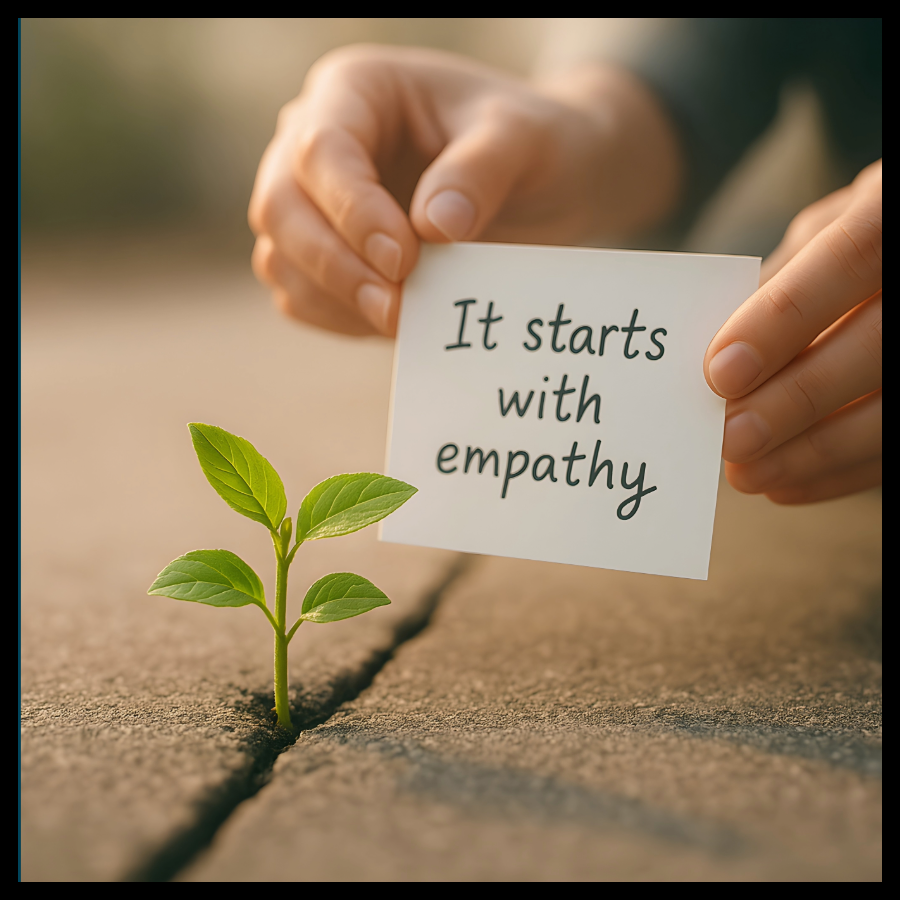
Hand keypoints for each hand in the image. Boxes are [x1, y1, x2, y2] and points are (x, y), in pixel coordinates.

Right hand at [249, 45, 680, 335]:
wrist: (539, 185)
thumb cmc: (529, 145)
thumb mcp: (524, 139)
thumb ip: (482, 171)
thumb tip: (434, 226)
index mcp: (357, 91)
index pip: (322, 149)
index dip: (353, 211)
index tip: (403, 259)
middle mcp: (318, 144)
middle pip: (279, 207)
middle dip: (334, 266)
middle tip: (396, 308)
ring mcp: (313, 204)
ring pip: (280, 259)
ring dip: (335, 300)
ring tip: (405, 319)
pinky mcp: (322, 258)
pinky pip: (302, 297)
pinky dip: (340, 319)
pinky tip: (395, 321)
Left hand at [704, 160, 881, 503]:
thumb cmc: (863, 234)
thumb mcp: (827, 230)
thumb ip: (782, 280)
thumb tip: (713, 349)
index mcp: (895, 210)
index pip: (849, 259)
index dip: (784, 319)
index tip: (720, 372)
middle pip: (878, 345)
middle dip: (797, 400)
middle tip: (730, 438)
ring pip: (895, 407)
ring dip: (817, 451)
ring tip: (749, 473)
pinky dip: (843, 471)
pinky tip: (787, 484)